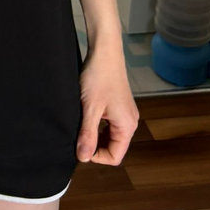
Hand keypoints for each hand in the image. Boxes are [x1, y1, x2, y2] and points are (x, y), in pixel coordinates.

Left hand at [76, 45, 138, 166]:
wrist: (104, 52)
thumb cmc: (99, 76)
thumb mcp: (90, 109)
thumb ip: (87, 135)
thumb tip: (83, 157)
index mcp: (127, 126)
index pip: (114, 156)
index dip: (96, 156)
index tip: (80, 146)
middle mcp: (130, 121)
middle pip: (114, 147)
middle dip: (96, 146)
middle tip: (79, 135)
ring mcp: (126, 113)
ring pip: (111, 136)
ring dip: (96, 135)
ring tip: (82, 123)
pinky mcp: (119, 106)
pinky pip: (110, 124)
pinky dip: (99, 125)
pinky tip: (87, 115)